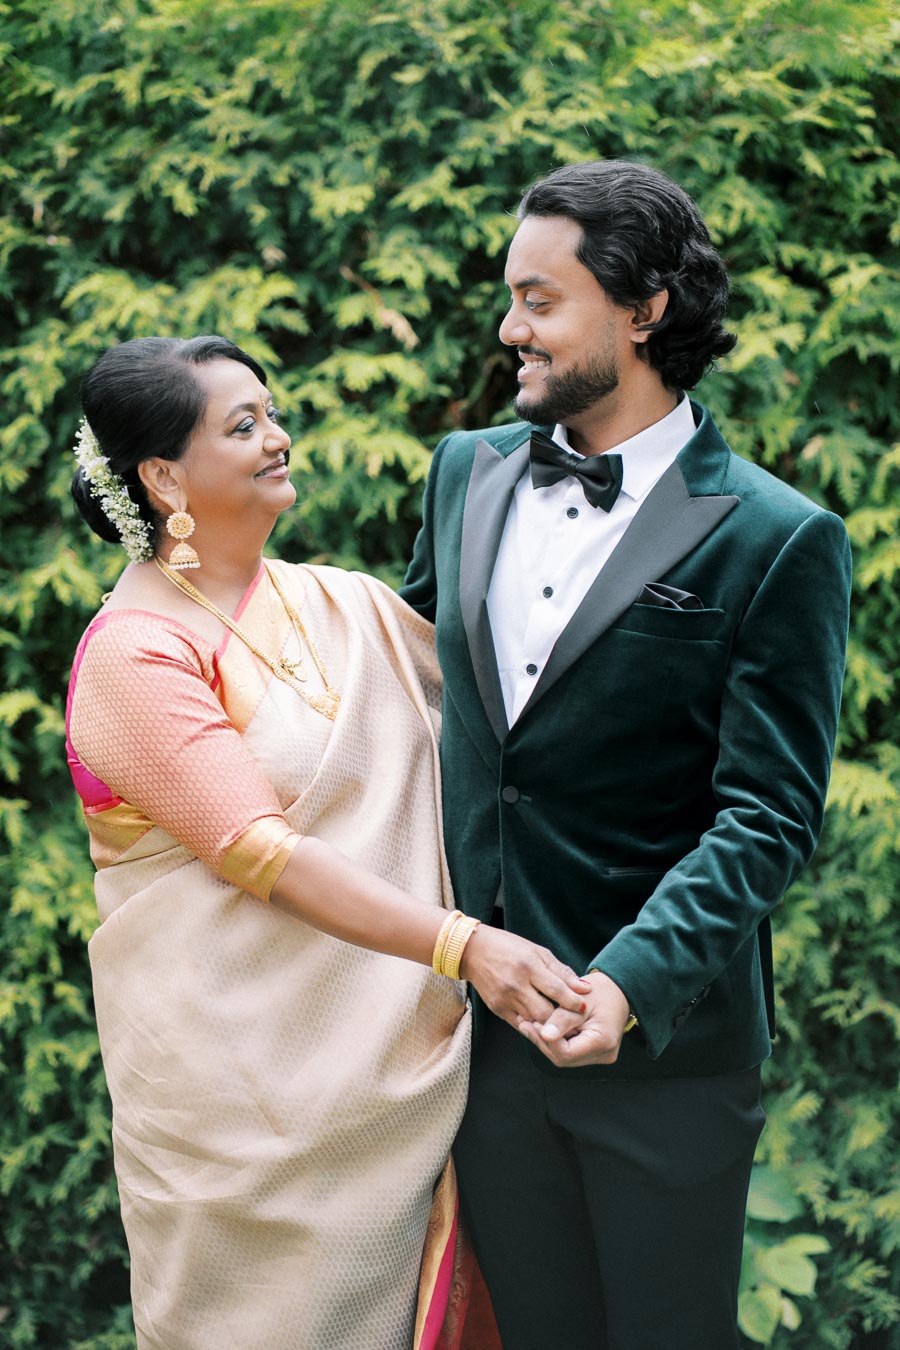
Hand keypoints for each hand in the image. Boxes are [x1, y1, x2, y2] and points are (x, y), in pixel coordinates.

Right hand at [459, 926, 591, 1029]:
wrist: (473, 951)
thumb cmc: (509, 947)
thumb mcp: (538, 952)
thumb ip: (562, 972)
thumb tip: (584, 989)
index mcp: (528, 965)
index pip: (557, 990)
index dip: (573, 1001)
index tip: (584, 1006)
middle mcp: (515, 984)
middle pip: (546, 1012)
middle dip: (562, 1018)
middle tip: (575, 1020)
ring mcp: (504, 999)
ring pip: (534, 1021)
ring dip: (549, 1024)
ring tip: (562, 1023)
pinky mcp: (497, 1009)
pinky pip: (520, 1024)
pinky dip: (533, 1026)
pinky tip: (542, 1022)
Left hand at [517, 969, 631, 1066]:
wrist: (618, 990)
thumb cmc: (601, 991)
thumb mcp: (579, 1000)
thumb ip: (562, 1020)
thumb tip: (544, 1036)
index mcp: (603, 1041)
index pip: (566, 1052)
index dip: (546, 1040)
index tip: (531, 1022)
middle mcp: (604, 1054)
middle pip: (564, 1058)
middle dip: (542, 1041)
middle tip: (525, 1022)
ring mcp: (600, 1056)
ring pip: (564, 1056)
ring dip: (546, 1041)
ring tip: (529, 1023)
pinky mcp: (594, 1053)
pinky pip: (569, 1051)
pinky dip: (555, 1040)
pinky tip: (542, 1027)